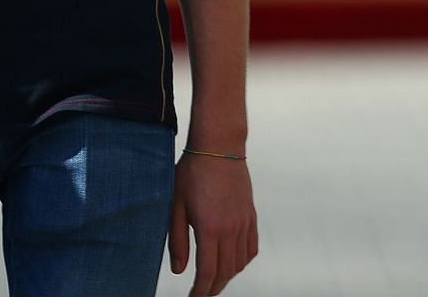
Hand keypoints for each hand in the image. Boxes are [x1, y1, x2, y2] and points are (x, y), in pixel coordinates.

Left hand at [169, 151, 257, 295]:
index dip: (200, 292)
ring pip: (240, 263)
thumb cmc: (192, 172)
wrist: (219, 146)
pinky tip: (232, 263)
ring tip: (213, 281)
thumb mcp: (176, 206)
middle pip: (225, 272)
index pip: (207, 273)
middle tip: (201, 295)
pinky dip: (242, 261)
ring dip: (227, 276)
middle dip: (213, 289)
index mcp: (210, 228)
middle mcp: (231, 229)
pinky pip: (251, 248)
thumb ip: (177, 241)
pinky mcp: (251, 215)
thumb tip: (179, 270)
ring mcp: (244, 222)